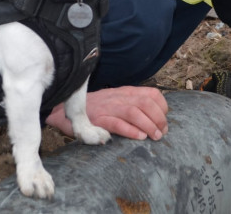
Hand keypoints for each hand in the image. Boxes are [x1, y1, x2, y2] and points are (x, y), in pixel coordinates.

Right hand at [45, 86, 167, 140]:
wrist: (66, 110)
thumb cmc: (95, 109)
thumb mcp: (116, 101)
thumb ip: (133, 105)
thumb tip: (154, 118)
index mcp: (125, 92)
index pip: (151, 94)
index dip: (162, 107)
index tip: (164, 121)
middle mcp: (118, 97)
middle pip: (146, 102)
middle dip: (159, 118)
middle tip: (162, 133)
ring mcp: (108, 107)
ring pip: (134, 112)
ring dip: (148, 125)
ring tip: (154, 137)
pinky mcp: (98, 119)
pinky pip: (117, 123)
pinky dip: (130, 130)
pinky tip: (139, 137)